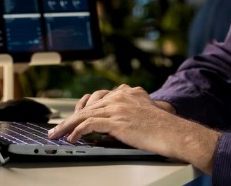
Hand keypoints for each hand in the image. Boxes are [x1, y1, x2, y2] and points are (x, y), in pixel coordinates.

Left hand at [48, 84, 219, 172]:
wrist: (173, 131)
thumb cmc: (162, 127)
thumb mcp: (144, 110)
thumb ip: (129, 110)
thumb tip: (113, 123)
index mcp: (126, 92)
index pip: (97, 97)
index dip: (82, 108)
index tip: (73, 117)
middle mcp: (120, 96)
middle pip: (88, 106)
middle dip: (70, 118)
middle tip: (58, 128)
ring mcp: (117, 107)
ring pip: (84, 114)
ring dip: (67, 126)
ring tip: (57, 134)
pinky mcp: (116, 120)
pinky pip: (89, 124)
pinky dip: (77, 131)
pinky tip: (72, 138)